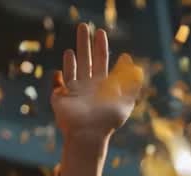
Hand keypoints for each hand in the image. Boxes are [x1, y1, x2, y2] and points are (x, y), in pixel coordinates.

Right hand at [52, 24, 141, 149]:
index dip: (102, 47)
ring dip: (72, 58)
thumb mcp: (125, 101)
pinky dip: (59, 76)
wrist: (88, 134)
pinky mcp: (60, 98)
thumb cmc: (107, 120)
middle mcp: (88, 86)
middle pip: (86, 59)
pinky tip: (59, 71)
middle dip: (85, 43)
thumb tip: (132, 62)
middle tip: (84, 25)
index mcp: (103, 85)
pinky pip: (58, 85)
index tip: (101, 33)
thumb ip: (131, 83)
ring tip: (71, 48)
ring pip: (72, 70)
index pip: (102, 61)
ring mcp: (74, 92)